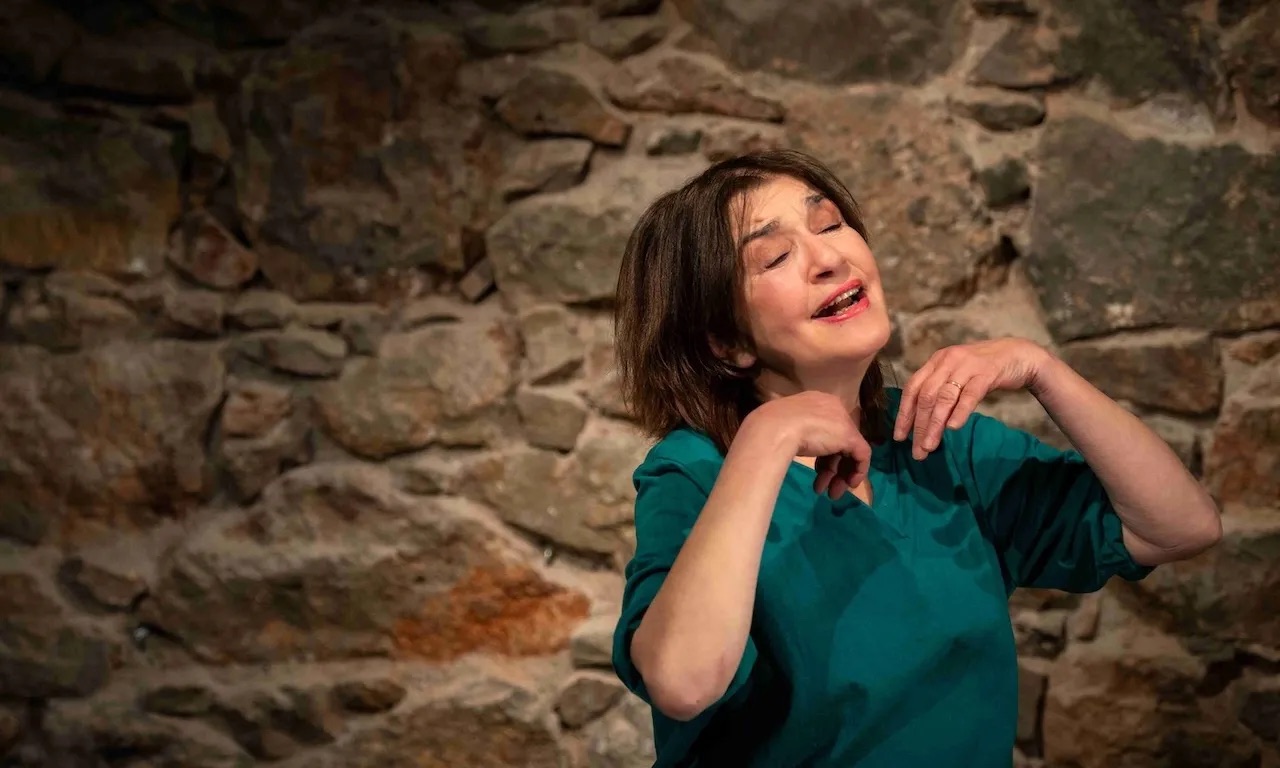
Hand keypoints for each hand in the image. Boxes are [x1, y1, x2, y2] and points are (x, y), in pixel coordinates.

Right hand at [746, 391, 871, 499]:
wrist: (775, 427)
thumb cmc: (773, 427)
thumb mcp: (785, 428)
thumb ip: (797, 435)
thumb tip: (794, 446)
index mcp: (817, 402)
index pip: (826, 431)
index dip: (823, 455)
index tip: (817, 473)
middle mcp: (833, 408)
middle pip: (837, 443)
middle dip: (831, 469)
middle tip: (822, 488)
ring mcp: (843, 422)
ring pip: (848, 452)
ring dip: (838, 475)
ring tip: (830, 494)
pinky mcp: (850, 436)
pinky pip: (861, 455)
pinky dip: (857, 472)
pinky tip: (848, 486)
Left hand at [894, 337, 1051, 459]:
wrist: (1018, 354)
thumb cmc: (983, 369)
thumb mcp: (956, 375)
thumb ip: (940, 390)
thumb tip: (921, 420)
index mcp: (936, 361)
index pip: (913, 388)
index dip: (904, 413)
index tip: (899, 437)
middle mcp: (948, 361)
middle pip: (926, 396)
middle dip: (919, 425)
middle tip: (918, 451)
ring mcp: (967, 365)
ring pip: (944, 397)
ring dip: (935, 424)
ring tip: (930, 446)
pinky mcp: (987, 372)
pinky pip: (970, 395)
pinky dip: (959, 412)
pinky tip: (952, 428)